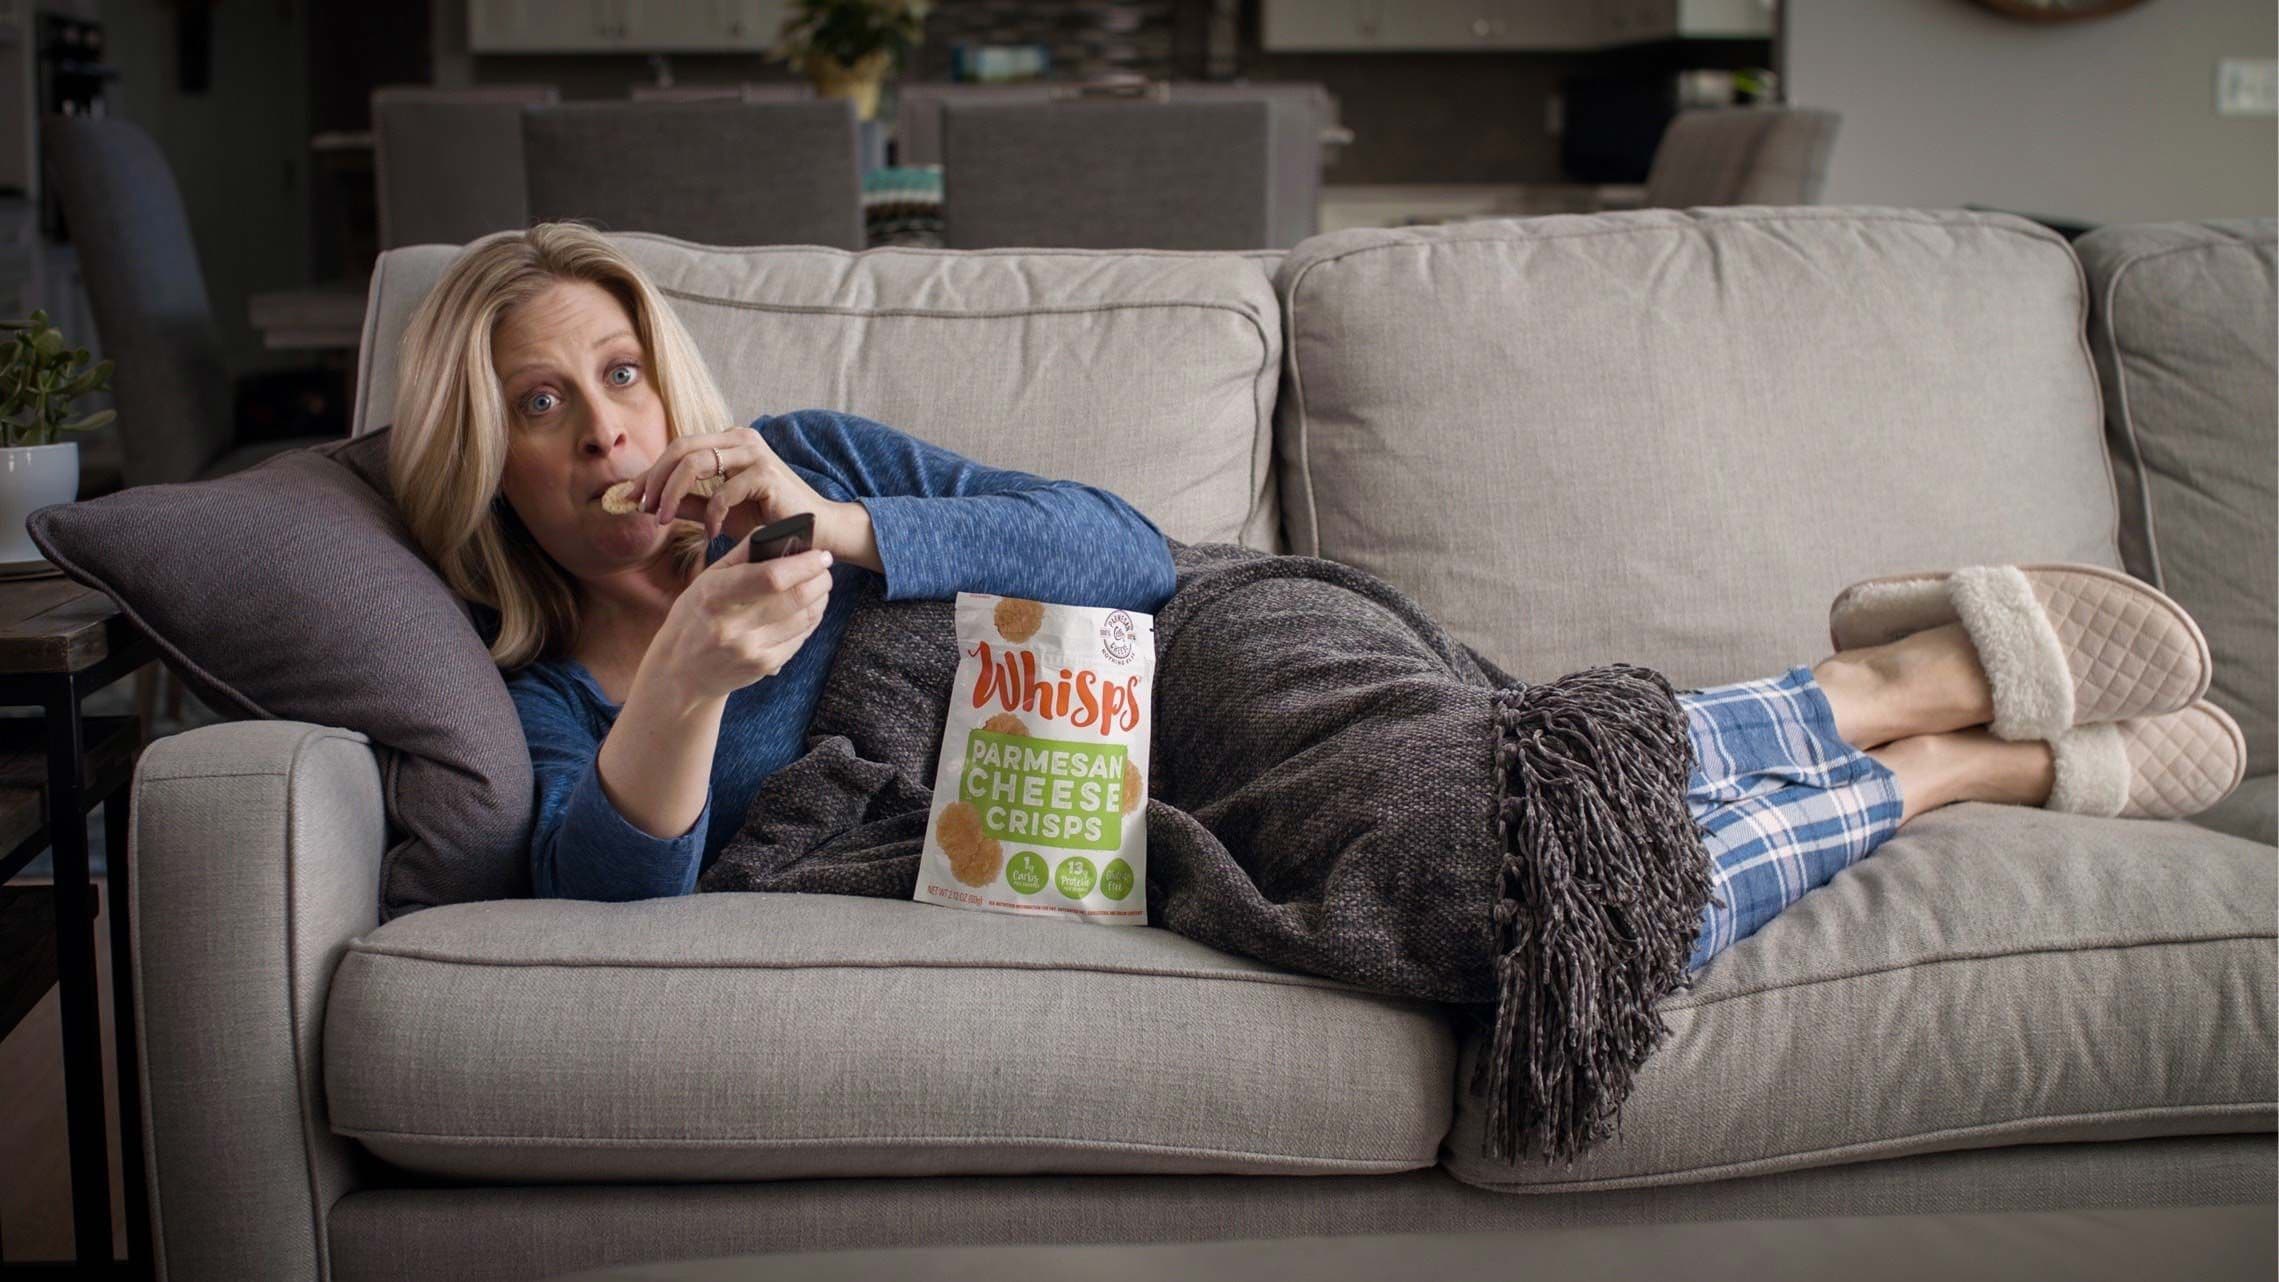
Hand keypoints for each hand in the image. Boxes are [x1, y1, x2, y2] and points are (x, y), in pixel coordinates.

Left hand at [637, 427, 881, 570]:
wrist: (814, 532)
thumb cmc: (767, 521)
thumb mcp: (718, 511)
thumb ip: (687, 503)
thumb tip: (646, 503)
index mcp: (729, 442)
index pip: (679, 448)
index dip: (651, 472)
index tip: (628, 498)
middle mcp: (741, 439)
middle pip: (681, 448)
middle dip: (655, 479)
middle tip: (642, 508)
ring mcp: (755, 453)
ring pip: (696, 463)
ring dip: (672, 494)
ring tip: (663, 521)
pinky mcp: (766, 474)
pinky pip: (723, 491)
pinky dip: (711, 515)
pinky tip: (712, 534)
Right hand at [645, 538, 835, 703]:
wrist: (682, 671)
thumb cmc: (695, 616)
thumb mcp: (707, 580)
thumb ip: (741, 554)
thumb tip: (775, 531)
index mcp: (715, 595)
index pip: (771, 577)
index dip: (804, 564)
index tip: (821, 555)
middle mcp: (733, 625)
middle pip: (796, 597)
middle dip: (820, 579)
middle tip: (825, 569)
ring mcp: (750, 649)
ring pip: (805, 618)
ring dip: (820, 599)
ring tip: (819, 587)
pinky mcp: (764, 666)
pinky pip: (800, 638)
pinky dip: (811, 620)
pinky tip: (809, 610)